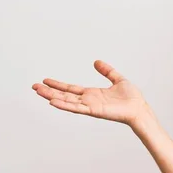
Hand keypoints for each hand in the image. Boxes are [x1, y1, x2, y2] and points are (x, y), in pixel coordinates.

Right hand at [32, 60, 151, 126]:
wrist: (139, 108)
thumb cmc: (131, 98)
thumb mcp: (118, 79)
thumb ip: (107, 71)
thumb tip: (97, 61)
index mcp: (92, 94)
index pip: (71, 89)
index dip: (58, 85)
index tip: (45, 81)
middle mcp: (88, 100)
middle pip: (64, 95)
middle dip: (49, 91)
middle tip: (34, 86)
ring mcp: (90, 106)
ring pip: (67, 101)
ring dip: (52, 97)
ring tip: (38, 92)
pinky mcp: (94, 111)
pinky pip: (76, 108)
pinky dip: (64, 105)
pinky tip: (52, 102)